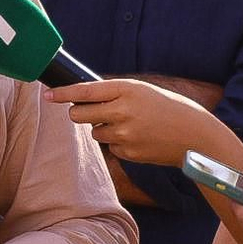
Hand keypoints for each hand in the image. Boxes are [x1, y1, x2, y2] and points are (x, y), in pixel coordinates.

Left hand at [47, 78, 230, 165]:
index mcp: (126, 89)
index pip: (84, 91)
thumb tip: (82, 96)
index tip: (47, 95)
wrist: (195, 136)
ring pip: (93, 131)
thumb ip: (113, 93)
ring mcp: (124, 134)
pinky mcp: (127, 153)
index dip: (62, 93)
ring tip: (128, 124)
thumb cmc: (167, 107)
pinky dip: (117, 142)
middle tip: (92, 111)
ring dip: (102, 128)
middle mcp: (122, 111)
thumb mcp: (141, 91)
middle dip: (79, 113)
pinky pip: (109, 146)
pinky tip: (138, 138)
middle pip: (79, 114)